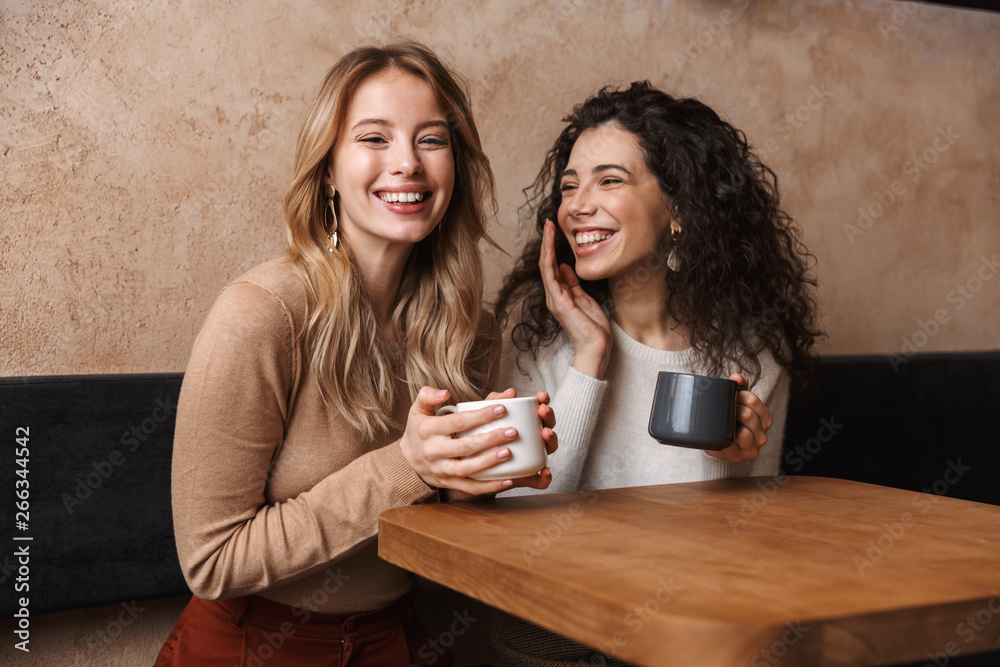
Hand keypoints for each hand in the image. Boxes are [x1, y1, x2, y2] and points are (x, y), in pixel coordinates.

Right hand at [400, 386, 552, 495]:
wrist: (407, 460)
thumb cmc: (420, 430)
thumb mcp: (418, 409)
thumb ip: (428, 395)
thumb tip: (445, 392)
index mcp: (427, 430)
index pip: (457, 422)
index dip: (480, 416)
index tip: (501, 408)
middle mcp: (433, 451)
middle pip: (464, 446)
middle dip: (490, 439)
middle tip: (512, 431)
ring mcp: (440, 470)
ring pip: (467, 469)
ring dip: (489, 462)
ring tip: (509, 453)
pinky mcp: (448, 484)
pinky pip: (470, 488)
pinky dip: (489, 487)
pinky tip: (507, 481)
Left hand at [479, 387, 557, 492]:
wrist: (471, 464)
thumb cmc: (482, 435)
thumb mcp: (484, 416)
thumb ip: (494, 401)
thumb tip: (511, 392)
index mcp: (527, 423)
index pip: (539, 410)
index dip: (544, 401)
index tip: (541, 395)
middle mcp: (534, 439)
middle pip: (548, 426)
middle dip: (549, 417)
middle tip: (543, 410)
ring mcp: (532, 457)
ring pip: (549, 449)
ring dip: (551, 440)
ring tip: (546, 433)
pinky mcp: (527, 477)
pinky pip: (540, 480)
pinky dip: (546, 477)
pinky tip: (545, 471)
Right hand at [539, 219, 611, 378]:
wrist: (596, 348)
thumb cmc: (593, 328)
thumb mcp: (585, 300)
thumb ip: (573, 284)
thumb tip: (565, 267)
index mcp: (561, 295)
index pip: (553, 267)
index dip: (553, 248)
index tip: (554, 230)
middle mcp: (554, 296)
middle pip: (547, 264)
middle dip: (547, 243)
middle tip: (548, 223)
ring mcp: (555, 299)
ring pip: (546, 267)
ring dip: (546, 247)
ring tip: (548, 229)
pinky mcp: (559, 302)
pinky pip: (551, 277)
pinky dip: (549, 260)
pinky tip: (550, 247)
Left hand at [706, 374, 773, 463]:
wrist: (716, 442)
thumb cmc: (729, 421)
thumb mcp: (736, 402)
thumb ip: (739, 387)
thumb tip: (737, 377)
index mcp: (764, 418)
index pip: (754, 401)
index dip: (739, 396)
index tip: (730, 396)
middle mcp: (762, 434)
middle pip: (748, 415)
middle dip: (733, 409)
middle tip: (722, 408)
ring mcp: (753, 447)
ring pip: (745, 431)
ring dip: (730, 423)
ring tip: (723, 421)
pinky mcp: (740, 456)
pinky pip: (736, 444)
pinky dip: (729, 437)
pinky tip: (724, 434)